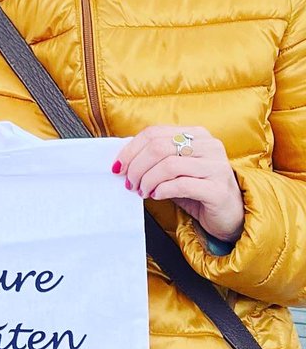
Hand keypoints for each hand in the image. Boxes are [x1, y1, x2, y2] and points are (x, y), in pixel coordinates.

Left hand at [114, 125, 243, 243]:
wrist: (230, 215)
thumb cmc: (197, 190)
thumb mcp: (175, 169)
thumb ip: (155, 159)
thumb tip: (122, 162)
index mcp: (196, 134)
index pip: (154, 133)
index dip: (131, 150)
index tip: (118, 167)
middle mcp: (209, 145)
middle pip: (158, 147)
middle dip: (137, 167)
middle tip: (130, 183)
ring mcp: (217, 166)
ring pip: (168, 165)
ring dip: (148, 180)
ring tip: (143, 191)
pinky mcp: (219, 189)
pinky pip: (182, 184)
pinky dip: (162, 190)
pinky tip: (156, 195)